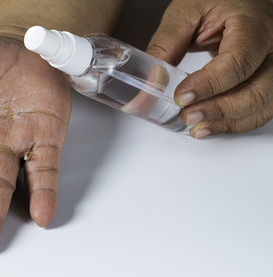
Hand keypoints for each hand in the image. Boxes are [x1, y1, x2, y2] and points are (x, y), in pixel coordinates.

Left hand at [147, 0, 272, 137]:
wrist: (236, 0)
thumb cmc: (215, 0)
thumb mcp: (185, 13)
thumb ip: (166, 46)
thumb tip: (152, 81)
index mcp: (254, 25)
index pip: (238, 62)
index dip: (209, 85)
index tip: (181, 97)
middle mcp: (272, 48)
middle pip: (257, 90)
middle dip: (219, 110)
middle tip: (187, 116)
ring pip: (262, 105)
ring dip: (227, 121)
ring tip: (196, 127)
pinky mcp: (267, 78)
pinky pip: (260, 108)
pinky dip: (235, 122)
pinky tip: (210, 125)